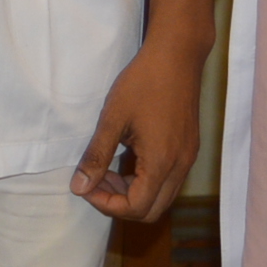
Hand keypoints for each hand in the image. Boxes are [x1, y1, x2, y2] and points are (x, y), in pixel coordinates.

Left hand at [71, 0, 213, 222]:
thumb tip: (78, 187)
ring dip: (132, 191)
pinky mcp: (188, 149)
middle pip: (151, 210)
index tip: (86, 184)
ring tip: (106, 168)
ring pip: (161, 197)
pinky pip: (168, 180)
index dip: (107, 203)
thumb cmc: (143, 83)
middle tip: (95, 179)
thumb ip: (96, 156)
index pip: (136, 208)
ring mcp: (187, 159)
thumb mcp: (113, 119)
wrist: (177, 56)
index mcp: (162, 163)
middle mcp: (180, 167)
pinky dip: (145, 180)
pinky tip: (125, 158)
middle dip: (119, 202)